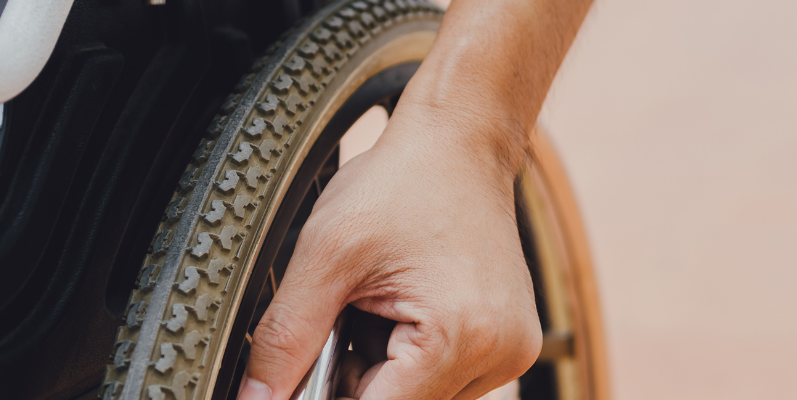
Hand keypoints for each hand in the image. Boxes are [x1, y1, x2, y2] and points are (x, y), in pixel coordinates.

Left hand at [235, 113, 541, 399]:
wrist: (461, 143)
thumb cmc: (401, 183)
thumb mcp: (324, 255)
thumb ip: (285, 339)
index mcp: (460, 335)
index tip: (300, 378)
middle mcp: (499, 354)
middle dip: (356, 382)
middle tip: (342, 322)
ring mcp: (511, 353)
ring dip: (382, 376)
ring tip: (373, 311)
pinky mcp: (510, 346)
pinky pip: (445, 382)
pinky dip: (409, 363)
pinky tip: (398, 314)